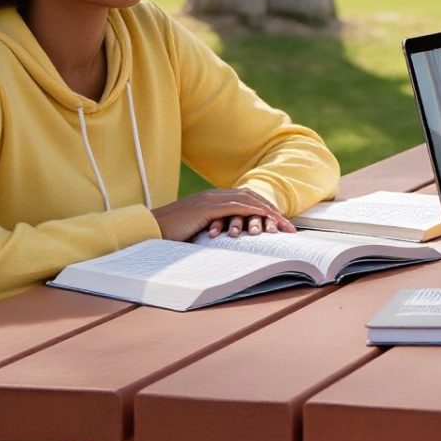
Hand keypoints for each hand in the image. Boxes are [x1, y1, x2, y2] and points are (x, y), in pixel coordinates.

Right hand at [153, 188, 293, 240]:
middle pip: (252, 198)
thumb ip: (213, 231)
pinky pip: (237, 207)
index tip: (280, 225)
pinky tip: (266, 220)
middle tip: (289, 227)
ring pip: (249, 201)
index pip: (246, 200)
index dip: (264, 210)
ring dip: (268, 213)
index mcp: (213, 198)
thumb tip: (228, 244)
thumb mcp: (198, 230)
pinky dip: (254, 212)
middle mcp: (215, 195)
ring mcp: (211, 199)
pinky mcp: (208, 207)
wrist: (150, 228)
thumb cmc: (171, 233)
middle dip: (273, 212)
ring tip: (283, 226)